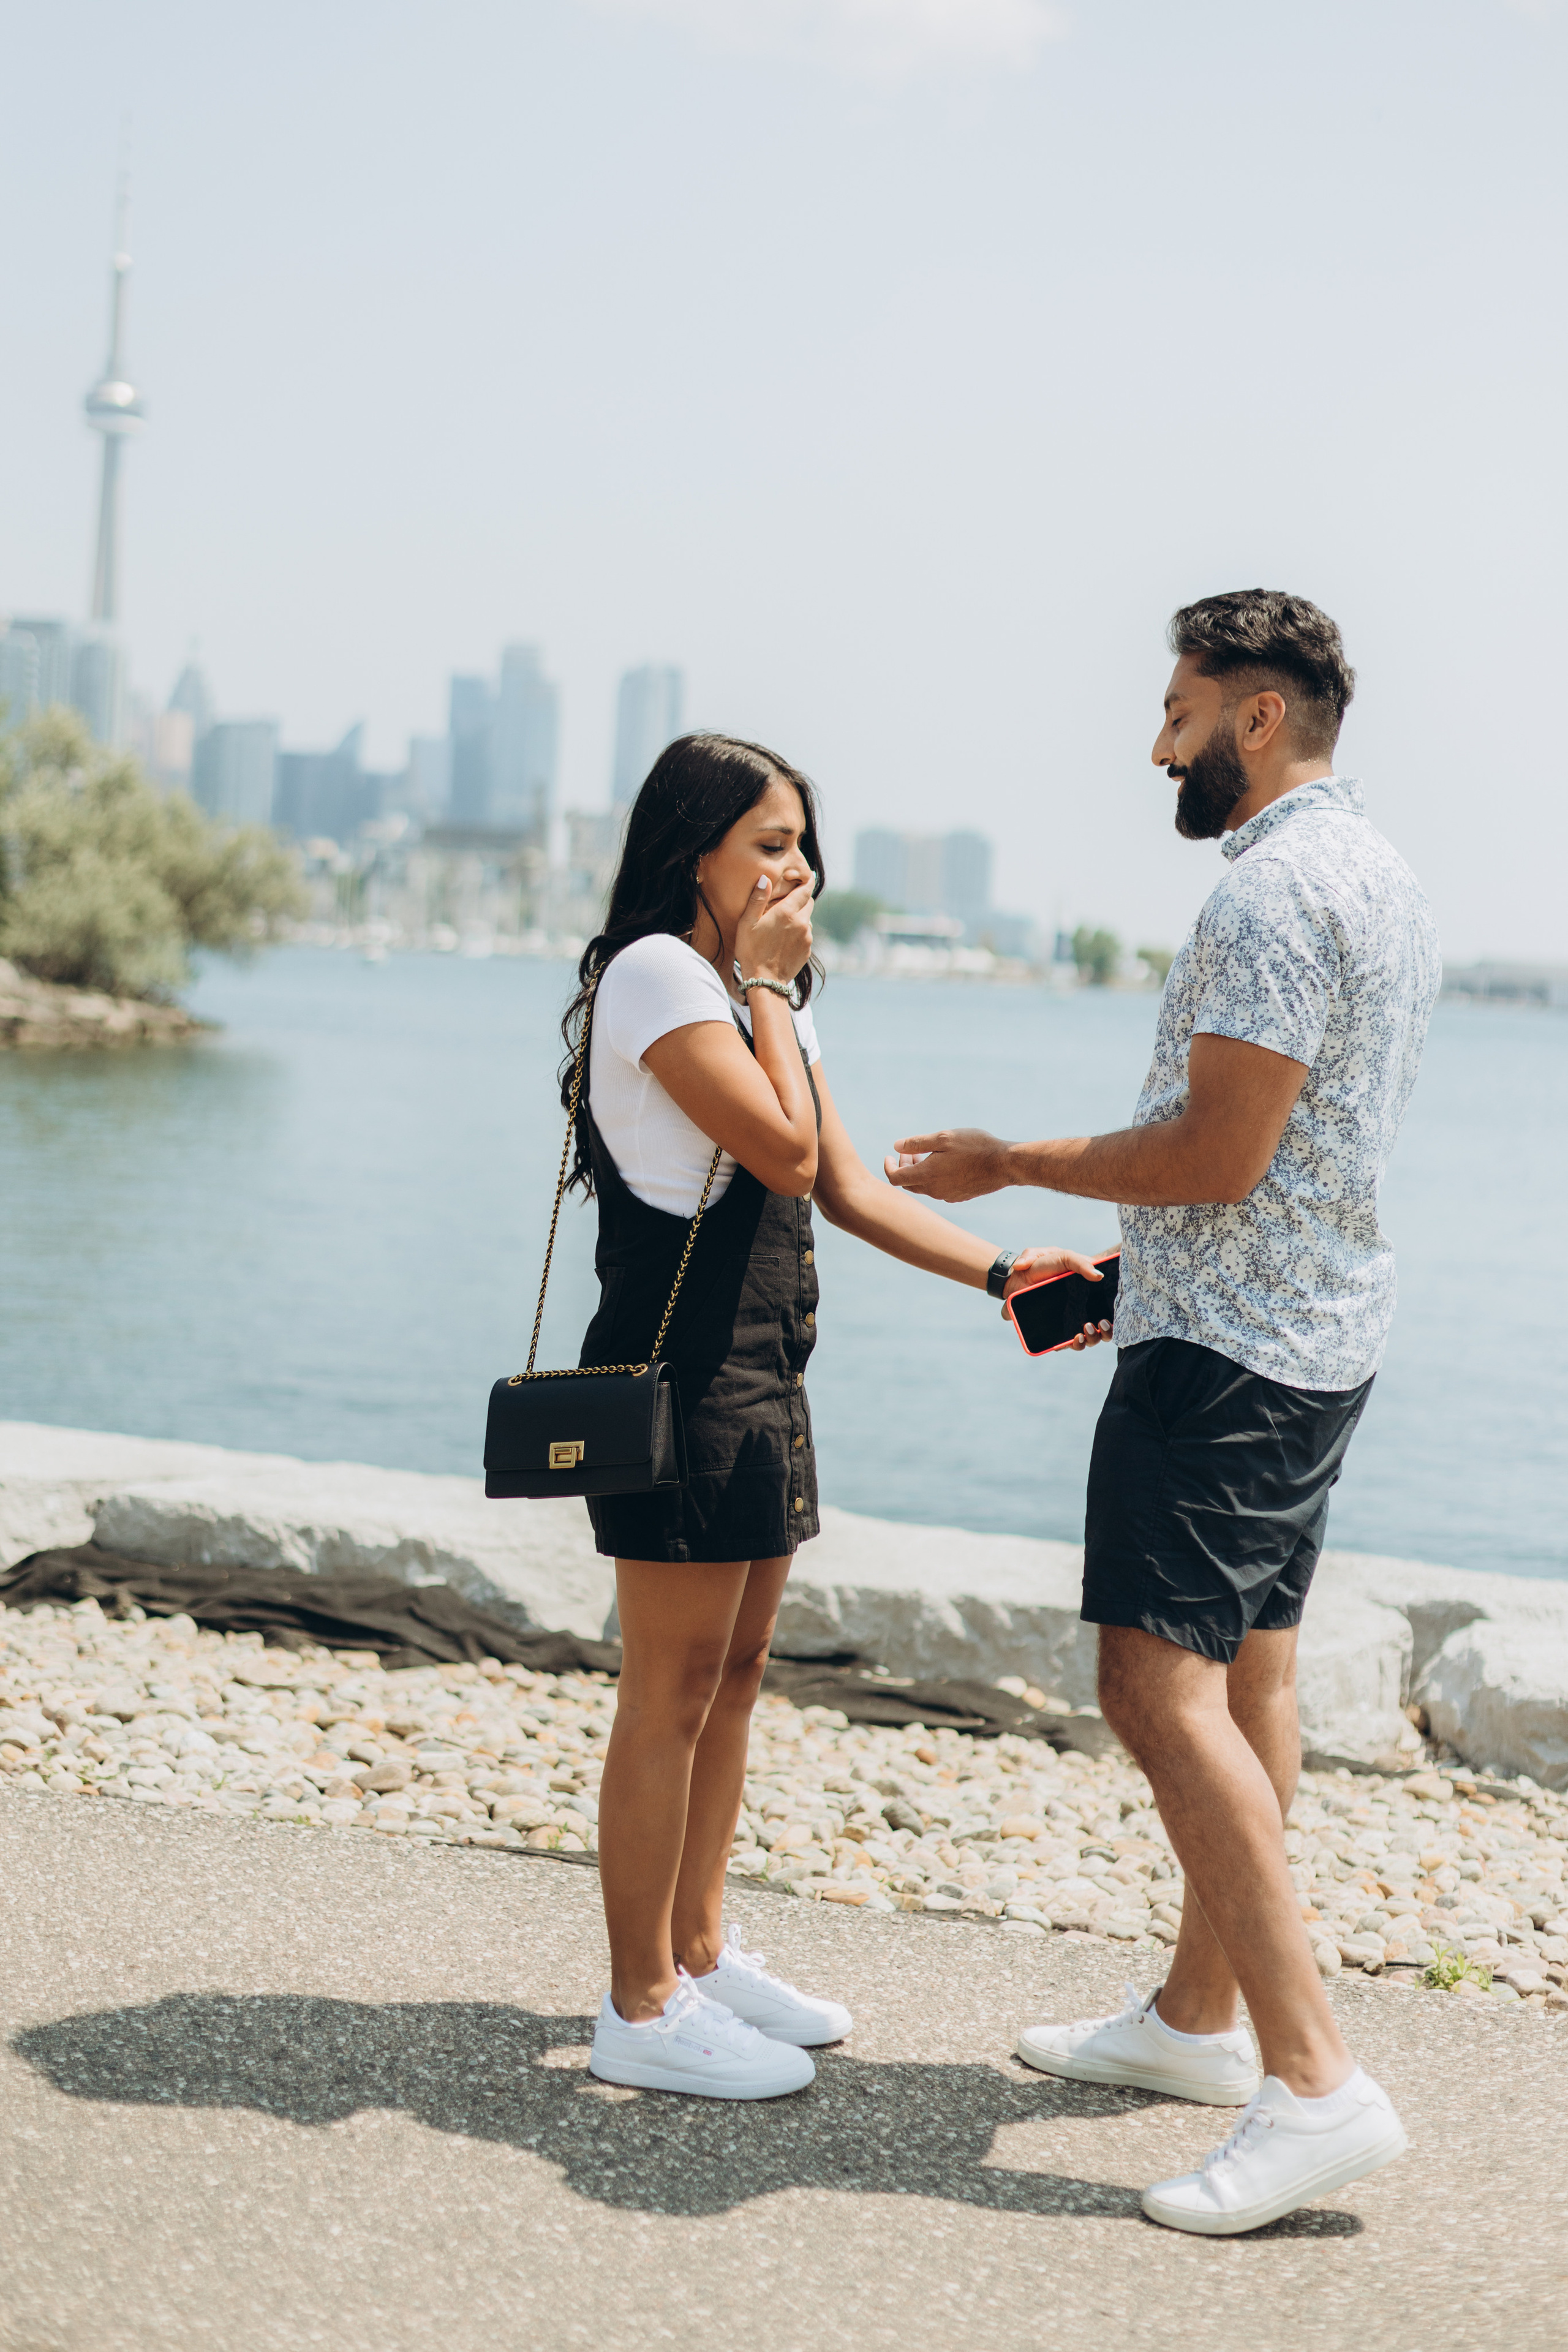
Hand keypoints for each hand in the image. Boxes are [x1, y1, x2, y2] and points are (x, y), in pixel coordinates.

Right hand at [734, 873, 813, 986]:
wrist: (765, 982)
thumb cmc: (751, 951)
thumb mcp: (747, 923)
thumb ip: (757, 899)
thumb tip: (765, 878)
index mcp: (787, 912)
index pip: (804, 890)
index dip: (806, 882)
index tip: (808, 876)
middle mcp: (802, 923)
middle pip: (809, 903)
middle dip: (801, 898)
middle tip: (790, 899)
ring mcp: (807, 938)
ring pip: (807, 920)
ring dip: (799, 917)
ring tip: (783, 923)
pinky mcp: (807, 950)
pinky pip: (806, 935)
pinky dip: (798, 932)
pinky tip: (784, 939)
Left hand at [884, 1128, 1010, 1201]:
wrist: (1005, 1165)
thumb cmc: (975, 1146)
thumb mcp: (943, 1138)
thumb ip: (917, 1143)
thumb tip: (896, 1146)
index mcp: (927, 1176)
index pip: (895, 1179)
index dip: (888, 1167)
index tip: (889, 1156)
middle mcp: (934, 1191)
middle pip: (908, 1183)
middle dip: (905, 1167)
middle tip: (913, 1151)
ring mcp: (947, 1196)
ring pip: (924, 1187)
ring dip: (921, 1172)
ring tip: (930, 1154)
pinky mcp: (959, 1197)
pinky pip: (939, 1190)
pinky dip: (934, 1178)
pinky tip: (946, 1164)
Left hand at [1003, 1246, 1113, 1349]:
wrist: (1014, 1278)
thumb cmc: (1041, 1265)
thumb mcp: (1061, 1256)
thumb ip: (1079, 1262)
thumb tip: (1098, 1275)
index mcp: (1088, 1291)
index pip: (1109, 1304)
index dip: (1116, 1311)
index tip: (1114, 1313)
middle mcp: (1082, 1308)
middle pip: (1103, 1326)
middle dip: (1107, 1330)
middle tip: (1100, 1323)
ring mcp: (1070, 1320)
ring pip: (1090, 1338)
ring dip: (1093, 1339)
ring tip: (1085, 1330)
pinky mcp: (1056, 1331)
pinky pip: (1068, 1343)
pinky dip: (1075, 1345)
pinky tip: (1075, 1339)